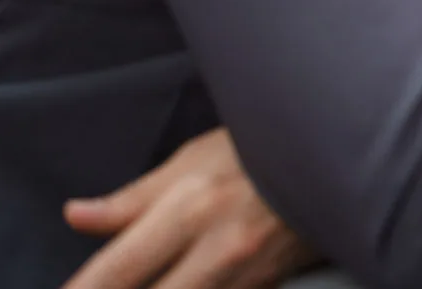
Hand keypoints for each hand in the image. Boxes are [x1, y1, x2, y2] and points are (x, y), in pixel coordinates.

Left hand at [61, 128, 315, 288]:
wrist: (344, 156)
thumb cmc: (266, 147)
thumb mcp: (195, 159)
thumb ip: (132, 198)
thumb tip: (76, 216)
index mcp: (189, 210)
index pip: (115, 272)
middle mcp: (217, 250)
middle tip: (122, 283)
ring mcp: (247, 275)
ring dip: (169, 287)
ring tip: (175, 269)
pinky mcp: (270, 287)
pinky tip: (196, 276)